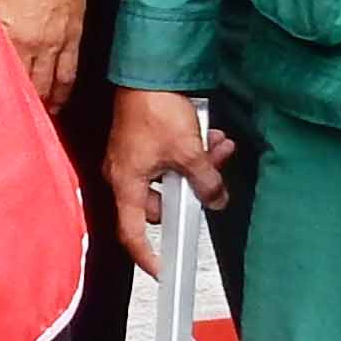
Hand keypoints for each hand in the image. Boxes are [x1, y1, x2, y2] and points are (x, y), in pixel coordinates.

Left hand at [0, 0, 85, 110]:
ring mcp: (56, 43)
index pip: (5, 75)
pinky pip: (70, 72)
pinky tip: (60, 101)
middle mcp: (32, 45)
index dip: (1, 97)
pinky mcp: (74, 37)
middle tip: (19, 125)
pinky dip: (64, 90)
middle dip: (25, 108)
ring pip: (51, 84)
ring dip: (46, 104)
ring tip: (41, 120)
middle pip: (29, 86)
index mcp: (9, 35)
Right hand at [101, 86, 232, 275]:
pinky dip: (189, 152)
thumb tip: (215, 197)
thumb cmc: (153, 107)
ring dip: (197, 167)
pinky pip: (168, 158)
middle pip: (161, 204)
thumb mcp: (189, 151)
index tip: (162, 270)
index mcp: (126, 183)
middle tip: (213, 181)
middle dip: (191, 192)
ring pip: (169, 178)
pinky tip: (208, 136)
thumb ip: (205, 181)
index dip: (147, 255)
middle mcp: (123, 174)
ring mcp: (132, 158)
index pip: (132, 233)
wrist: (148, 70)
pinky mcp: (141, 142)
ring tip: (216, 148)